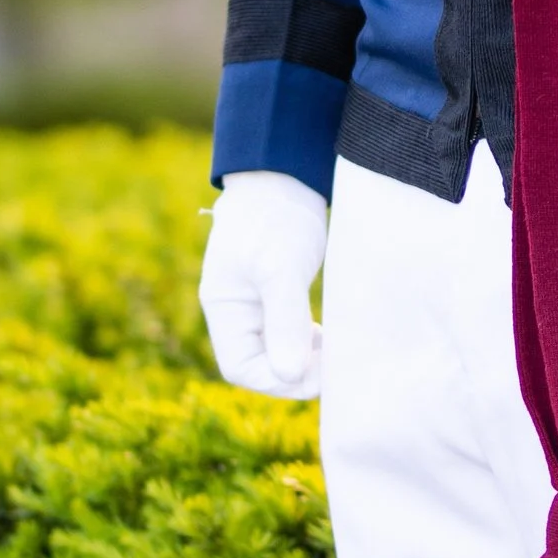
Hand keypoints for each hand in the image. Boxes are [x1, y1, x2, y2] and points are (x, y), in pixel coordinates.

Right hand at [200, 170, 328, 396]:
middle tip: (333, 365)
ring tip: (332, 351)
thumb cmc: (276, 217)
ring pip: (275, 352)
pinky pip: (286, 333)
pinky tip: (326, 336)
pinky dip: (306, 342)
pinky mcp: (274, 294)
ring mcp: (253, 304)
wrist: (283, 176)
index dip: (277, 381)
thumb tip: (290, 375)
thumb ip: (284, 321)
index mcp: (224, 307)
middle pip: (258, 365)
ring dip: (302, 360)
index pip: (240, 368)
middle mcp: (234, 311)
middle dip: (294, 373)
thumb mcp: (281, 267)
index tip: (317, 374)